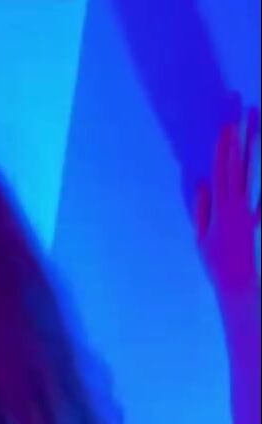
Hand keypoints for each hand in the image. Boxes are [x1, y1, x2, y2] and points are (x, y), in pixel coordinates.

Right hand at [194, 108, 260, 298]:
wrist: (241, 284)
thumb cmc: (217, 265)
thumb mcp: (202, 239)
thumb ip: (201, 209)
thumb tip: (201, 181)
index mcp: (222, 208)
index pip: (222, 169)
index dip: (223, 144)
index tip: (226, 120)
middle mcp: (240, 203)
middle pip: (242, 162)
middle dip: (243, 134)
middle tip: (245, 107)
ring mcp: (253, 208)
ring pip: (256, 170)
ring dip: (257, 143)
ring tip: (260, 118)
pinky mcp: (259, 217)